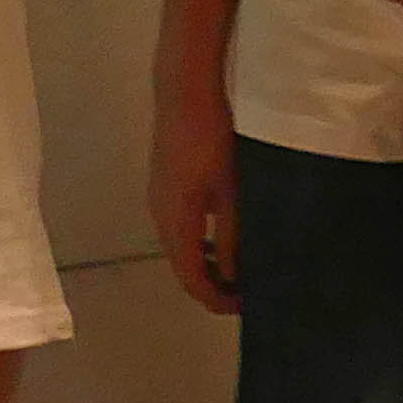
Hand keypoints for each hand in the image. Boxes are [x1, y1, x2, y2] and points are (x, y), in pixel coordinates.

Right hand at [149, 89, 240, 316]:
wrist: (184, 94)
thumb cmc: (213, 140)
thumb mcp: (231, 192)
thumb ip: (232, 236)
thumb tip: (235, 276)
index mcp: (176, 222)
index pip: (191, 278)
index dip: (214, 299)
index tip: (242, 308)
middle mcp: (160, 216)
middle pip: (181, 267)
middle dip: (210, 286)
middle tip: (245, 294)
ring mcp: (157, 200)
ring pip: (179, 248)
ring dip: (204, 264)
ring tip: (239, 270)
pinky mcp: (162, 186)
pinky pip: (178, 228)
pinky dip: (198, 243)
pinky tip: (222, 238)